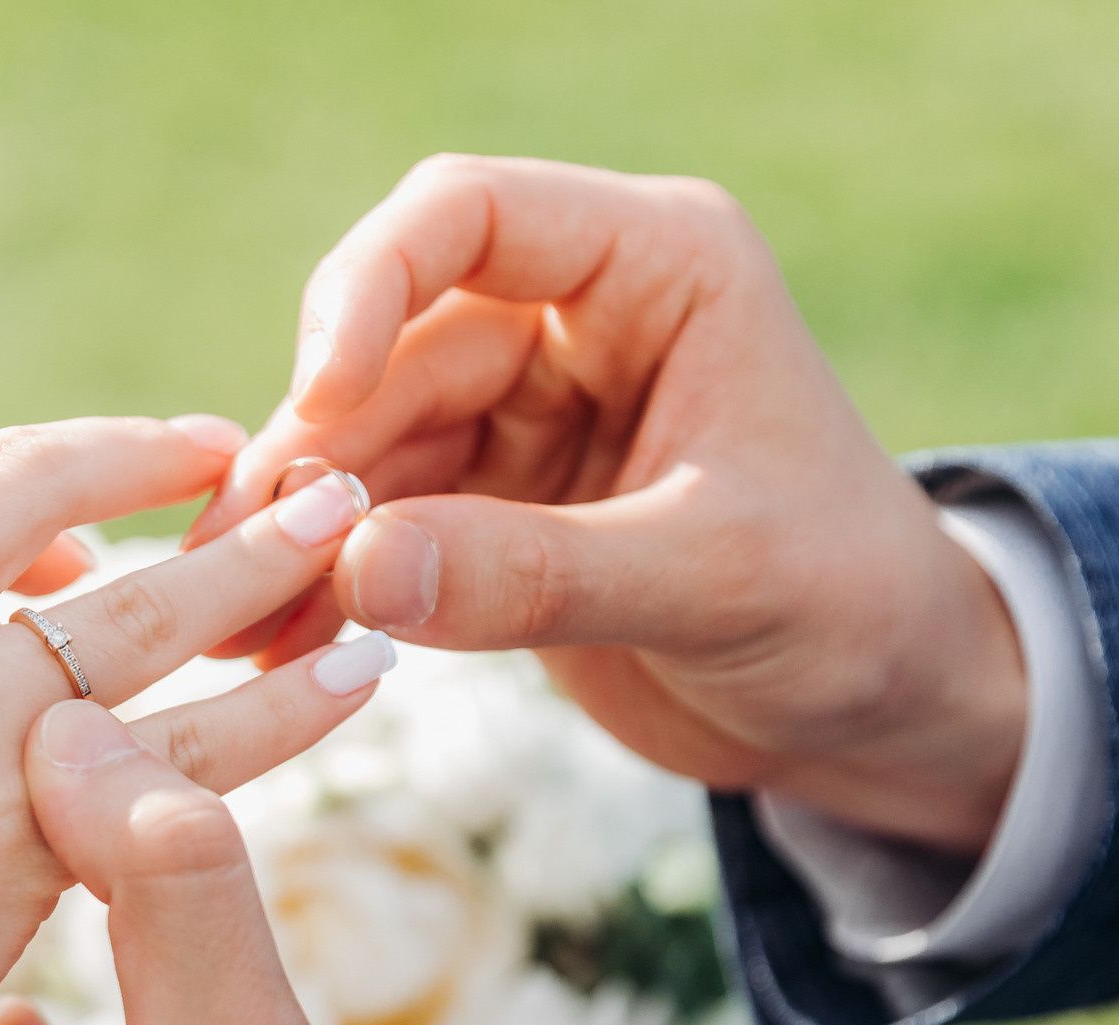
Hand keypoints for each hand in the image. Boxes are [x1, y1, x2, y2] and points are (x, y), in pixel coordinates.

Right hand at [188, 156, 1024, 856]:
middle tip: (235, 560)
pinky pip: (381, 524)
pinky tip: (273, 646)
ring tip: (236, 626)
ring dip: (297, 530)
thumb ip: (535, 573)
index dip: (368, 289)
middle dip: (311, 452)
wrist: (883, 714)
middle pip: (389, 348)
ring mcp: (527, 415)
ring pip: (368, 444)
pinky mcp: (495, 510)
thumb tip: (353, 565)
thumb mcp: (711, 584)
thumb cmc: (850, 611)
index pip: (466, 216)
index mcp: (656, 268)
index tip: (317, 403)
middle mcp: (576, 321)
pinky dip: (327, 582)